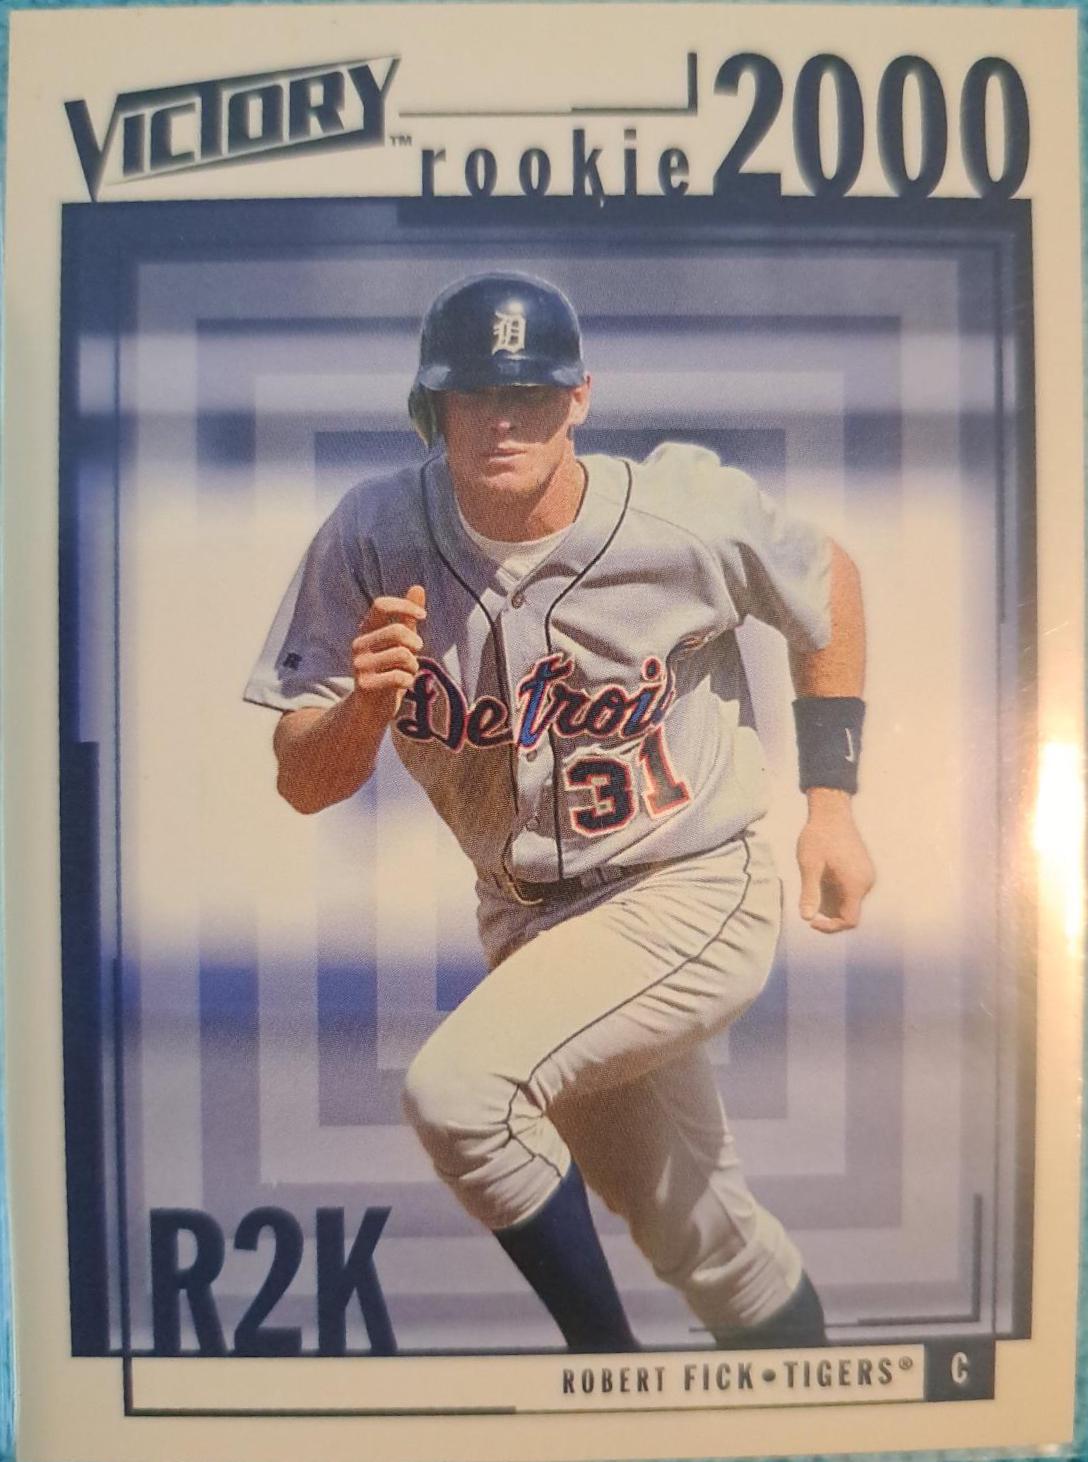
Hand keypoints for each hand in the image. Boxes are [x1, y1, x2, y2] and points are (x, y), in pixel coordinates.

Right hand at [350, 585, 426, 717]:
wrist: (370, 708)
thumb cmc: (388, 670)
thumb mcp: (399, 642)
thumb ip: (407, 617)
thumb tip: (418, 587)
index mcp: (366, 630)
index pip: (381, 605)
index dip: (405, 606)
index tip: (423, 616)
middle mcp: (359, 644)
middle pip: (398, 631)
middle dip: (415, 643)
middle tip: (417, 653)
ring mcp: (359, 665)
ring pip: (402, 655)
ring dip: (413, 665)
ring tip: (407, 671)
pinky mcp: (363, 684)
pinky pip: (399, 676)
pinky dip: (408, 681)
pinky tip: (401, 685)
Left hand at [796, 789, 874, 933]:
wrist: (832, 812)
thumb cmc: (819, 836)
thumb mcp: (809, 865)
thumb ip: (809, 892)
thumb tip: (806, 917)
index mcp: (855, 884)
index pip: (849, 920)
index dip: (831, 927)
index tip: (811, 921)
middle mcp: (866, 882)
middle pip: (849, 912)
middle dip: (827, 911)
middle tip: (807, 896)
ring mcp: (866, 875)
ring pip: (849, 901)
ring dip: (830, 899)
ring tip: (814, 879)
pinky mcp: (862, 869)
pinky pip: (850, 889)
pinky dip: (835, 890)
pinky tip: (821, 874)